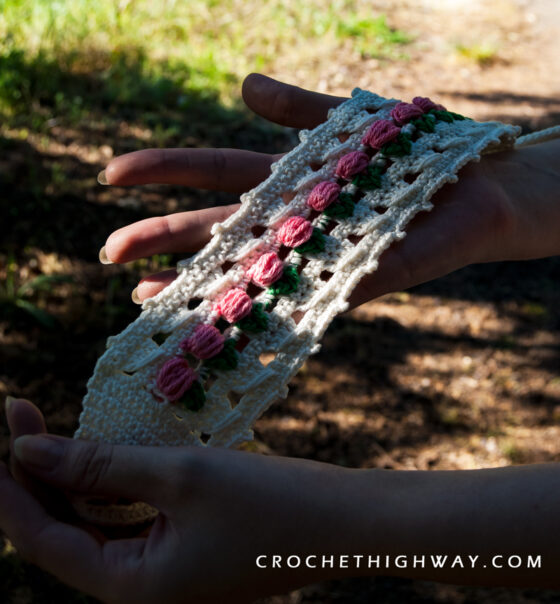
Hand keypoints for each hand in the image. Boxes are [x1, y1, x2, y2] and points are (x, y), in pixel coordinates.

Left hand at [4, 398, 559, 599]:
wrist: (343, 523)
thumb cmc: (269, 502)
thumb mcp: (178, 476)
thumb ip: (100, 464)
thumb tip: (25, 452)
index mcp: (128, 587)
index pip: (40, 539)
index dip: (9, 486)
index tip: (2, 426)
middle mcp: (136, 586)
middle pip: (59, 530)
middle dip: (33, 473)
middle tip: (19, 411)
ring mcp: (159, 567)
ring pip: (88, 522)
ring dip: (66, 475)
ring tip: (46, 425)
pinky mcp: (180, 545)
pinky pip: (123, 516)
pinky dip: (103, 482)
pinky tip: (99, 449)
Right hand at [99, 73, 545, 309]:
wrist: (480, 186)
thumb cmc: (416, 150)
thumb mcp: (349, 119)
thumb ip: (299, 108)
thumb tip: (244, 84)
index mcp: (286, 178)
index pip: (212, 171)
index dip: (162, 171)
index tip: (112, 174)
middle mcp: (292, 220)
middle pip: (215, 228)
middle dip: (160, 237)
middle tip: (108, 252)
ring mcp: (319, 251)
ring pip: (245, 271)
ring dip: (196, 284)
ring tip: (144, 297)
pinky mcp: (356, 276)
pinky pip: (304, 298)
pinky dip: (264, 312)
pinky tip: (227, 324)